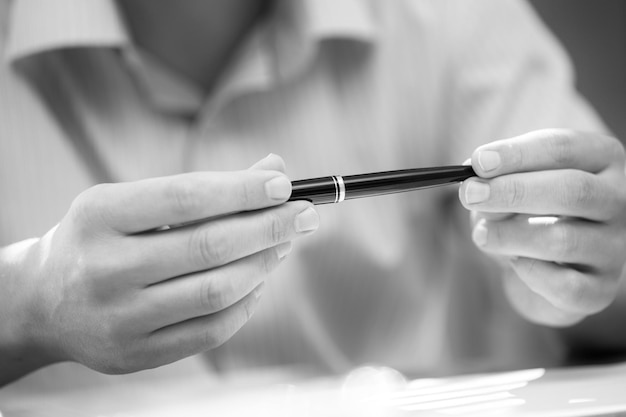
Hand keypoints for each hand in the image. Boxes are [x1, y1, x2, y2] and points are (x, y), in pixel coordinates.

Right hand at [0, 154, 318, 378]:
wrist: (44, 302)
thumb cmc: (102, 240)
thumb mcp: (133, 202)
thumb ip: (202, 187)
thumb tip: (275, 169)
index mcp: (99, 216)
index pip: (186, 197)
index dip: (243, 190)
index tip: (285, 184)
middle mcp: (104, 268)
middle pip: (209, 245)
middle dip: (269, 227)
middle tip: (304, 214)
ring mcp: (118, 317)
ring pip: (216, 290)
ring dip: (263, 263)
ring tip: (284, 244)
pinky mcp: (134, 355)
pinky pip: (210, 330)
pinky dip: (246, 303)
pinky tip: (258, 282)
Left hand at [459, 129, 625, 325]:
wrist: (543, 269)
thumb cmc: (527, 212)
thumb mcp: (512, 185)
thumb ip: (496, 180)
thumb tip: (475, 185)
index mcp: (601, 160)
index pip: (564, 148)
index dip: (517, 155)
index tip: (478, 163)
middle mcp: (619, 201)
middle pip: (572, 190)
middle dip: (513, 191)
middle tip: (470, 195)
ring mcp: (614, 248)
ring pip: (564, 239)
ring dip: (510, 235)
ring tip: (481, 234)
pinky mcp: (600, 290)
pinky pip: (565, 286)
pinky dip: (530, 273)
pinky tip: (514, 263)